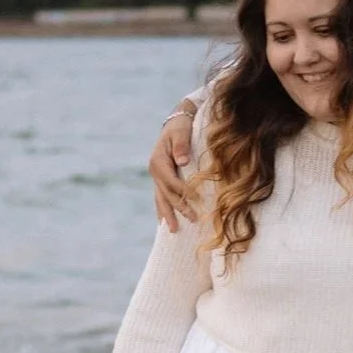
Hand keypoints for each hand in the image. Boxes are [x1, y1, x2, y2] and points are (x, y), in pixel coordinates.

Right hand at [150, 100, 198, 231]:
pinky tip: (164, 221)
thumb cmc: (181, 126)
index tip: (197, 199)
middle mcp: (155, 171)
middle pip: (166, 194)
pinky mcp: (160, 178)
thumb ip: (182, 145)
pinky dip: (162, 209)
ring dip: (167, 214)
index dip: (184, 191)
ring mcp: (156, 176)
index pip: (171, 181)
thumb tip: (182, 161)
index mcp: (158, 161)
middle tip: (193, 219)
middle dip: (178, 208)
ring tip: (172, 230)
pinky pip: (160, 197)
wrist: (175, 122)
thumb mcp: (181, 131)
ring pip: (161, 199)